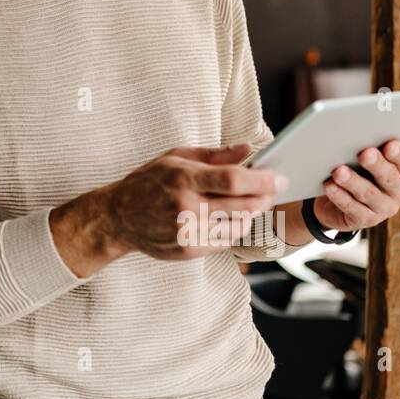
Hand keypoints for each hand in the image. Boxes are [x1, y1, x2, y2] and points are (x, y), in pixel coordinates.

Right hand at [50, 143, 288, 273]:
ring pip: (239, 226)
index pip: (233, 180)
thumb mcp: (176, 157)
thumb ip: (214, 154)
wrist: (118, 217)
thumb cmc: (149, 181)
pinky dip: (234, 228)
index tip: (281, 177)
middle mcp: (186, 206)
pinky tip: (227, 217)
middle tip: (272, 190)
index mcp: (183, 177)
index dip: (263, 179)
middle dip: (265, 197)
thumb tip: (249, 148)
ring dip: (251, 214)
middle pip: (243, 206)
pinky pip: (226, 241)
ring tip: (248, 203)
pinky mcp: (189, 250)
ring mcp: (188, 231)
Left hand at [312, 140, 399, 233]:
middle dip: (376, 165)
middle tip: (364, 154)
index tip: (389, 145)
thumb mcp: (363, 161)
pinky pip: (352, 208)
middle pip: (389, 178)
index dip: (398, 154)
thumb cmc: (355, 172)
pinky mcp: (366, 221)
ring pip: (369, 194)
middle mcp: (398, 192)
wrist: (337, 203)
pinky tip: (329, 186)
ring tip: (339, 172)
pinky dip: (340, 197)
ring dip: (353, 182)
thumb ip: (366, 150)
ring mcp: (384, 209)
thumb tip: (352, 135)